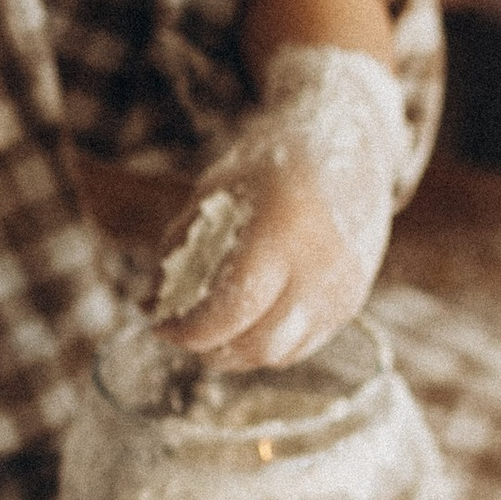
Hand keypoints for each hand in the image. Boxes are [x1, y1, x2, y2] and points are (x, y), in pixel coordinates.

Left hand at [154, 46, 408, 370]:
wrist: (350, 144)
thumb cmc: (270, 166)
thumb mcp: (215, 194)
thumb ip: (180, 248)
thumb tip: (149, 305)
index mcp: (280, 232)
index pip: (231, 310)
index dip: (189, 331)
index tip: (161, 327)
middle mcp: (319, 268)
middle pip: (258, 346)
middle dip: (212, 350)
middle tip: (185, 333)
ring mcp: (341, 289)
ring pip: (280, 355)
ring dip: (240, 353)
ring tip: (214, 327)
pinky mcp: (352, 301)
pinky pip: (302, 344)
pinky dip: (269, 343)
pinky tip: (248, 319)